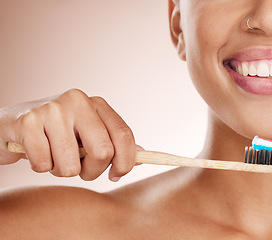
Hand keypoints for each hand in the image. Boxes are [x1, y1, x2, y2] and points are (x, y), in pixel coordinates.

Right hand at [0, 89, 139, 181]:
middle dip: (91, 172)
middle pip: (103, 152)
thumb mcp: (88, 134)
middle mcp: (77, 101)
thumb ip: (114, 143)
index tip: (116, 175)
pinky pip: (44, 165)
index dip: (126, 162)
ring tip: (52, 156)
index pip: (124, 134)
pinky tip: (35, 152)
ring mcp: (52, 109)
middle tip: (78, 169)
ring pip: (72, 165)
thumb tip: (144, 155)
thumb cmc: (55, 133)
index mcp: (96, 104)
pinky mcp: (27, 122)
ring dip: (61, 171)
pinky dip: (40, 167)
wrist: (9, 124)